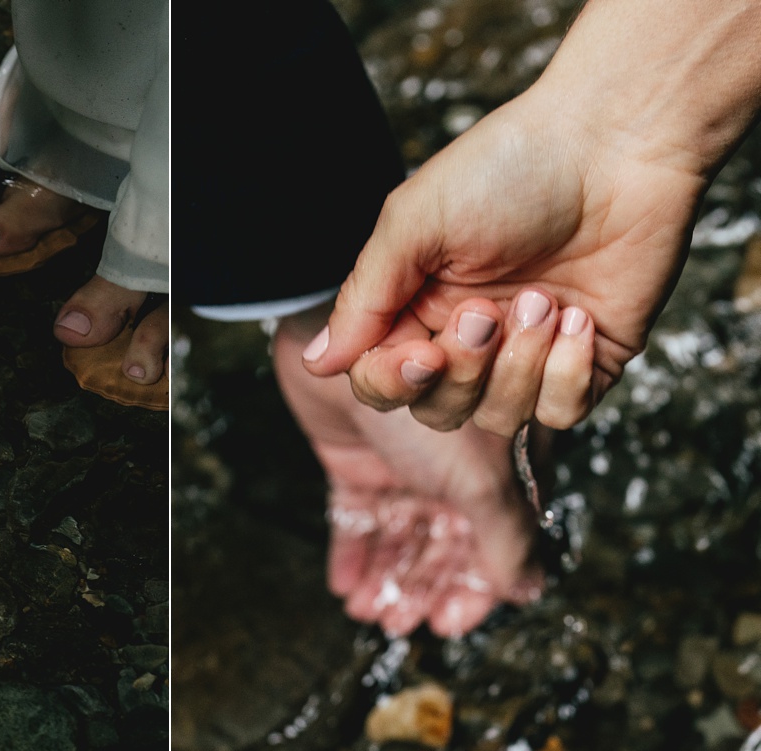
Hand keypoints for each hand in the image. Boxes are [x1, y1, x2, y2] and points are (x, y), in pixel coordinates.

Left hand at [278, 307, 541, 636]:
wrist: (355, 339)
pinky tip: (346, 588)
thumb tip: (527, 592)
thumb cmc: (433, 395)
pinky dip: (352, 554)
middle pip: (441, 546)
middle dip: (424, 588)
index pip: (493, 544)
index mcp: (496, 472)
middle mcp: (453, 472)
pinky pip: (355, 518)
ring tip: (373, 613)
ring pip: (399, 536)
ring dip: (388, 578)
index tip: (450, 623)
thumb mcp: (480, 478)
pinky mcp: (355, 461)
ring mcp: (403, 466)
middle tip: (403, 624)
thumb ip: (505, 537)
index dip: (473, 588)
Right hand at [303, 89, 705, 434]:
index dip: (395, 383)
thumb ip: (363, 298)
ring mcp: (531, 352)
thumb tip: (320, 363)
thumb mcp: (413, 223)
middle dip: (462, 371)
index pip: (383, 380)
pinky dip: (567, 374)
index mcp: (417, 304)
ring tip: (544, 300)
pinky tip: (579, 319)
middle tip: (487, 312)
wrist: (617, 145)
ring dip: (519, 365)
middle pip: (437, 409)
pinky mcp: (590, 360)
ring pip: (500, 418)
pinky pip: (561, 413)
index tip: (423, 354)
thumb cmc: (510, 168)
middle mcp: (471, 337)